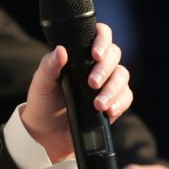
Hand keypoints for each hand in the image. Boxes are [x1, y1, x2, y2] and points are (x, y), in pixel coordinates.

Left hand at [21, 23, 131, 162]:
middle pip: (114, 55)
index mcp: (80, 55)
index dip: (102, 39)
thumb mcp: (42, 82)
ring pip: (122, 76)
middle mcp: (96, 66)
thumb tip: (61, 50)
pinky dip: (119, 103)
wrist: (47, 133)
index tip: (95, 54)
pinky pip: (126, 97)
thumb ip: (49, 65)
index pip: (99, 35)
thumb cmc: (43, 101)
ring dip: (113, 89)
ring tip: (98, 104)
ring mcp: (107, 83)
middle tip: (92, 83)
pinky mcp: (113, 102)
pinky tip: (108, 111)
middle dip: (106, 69)